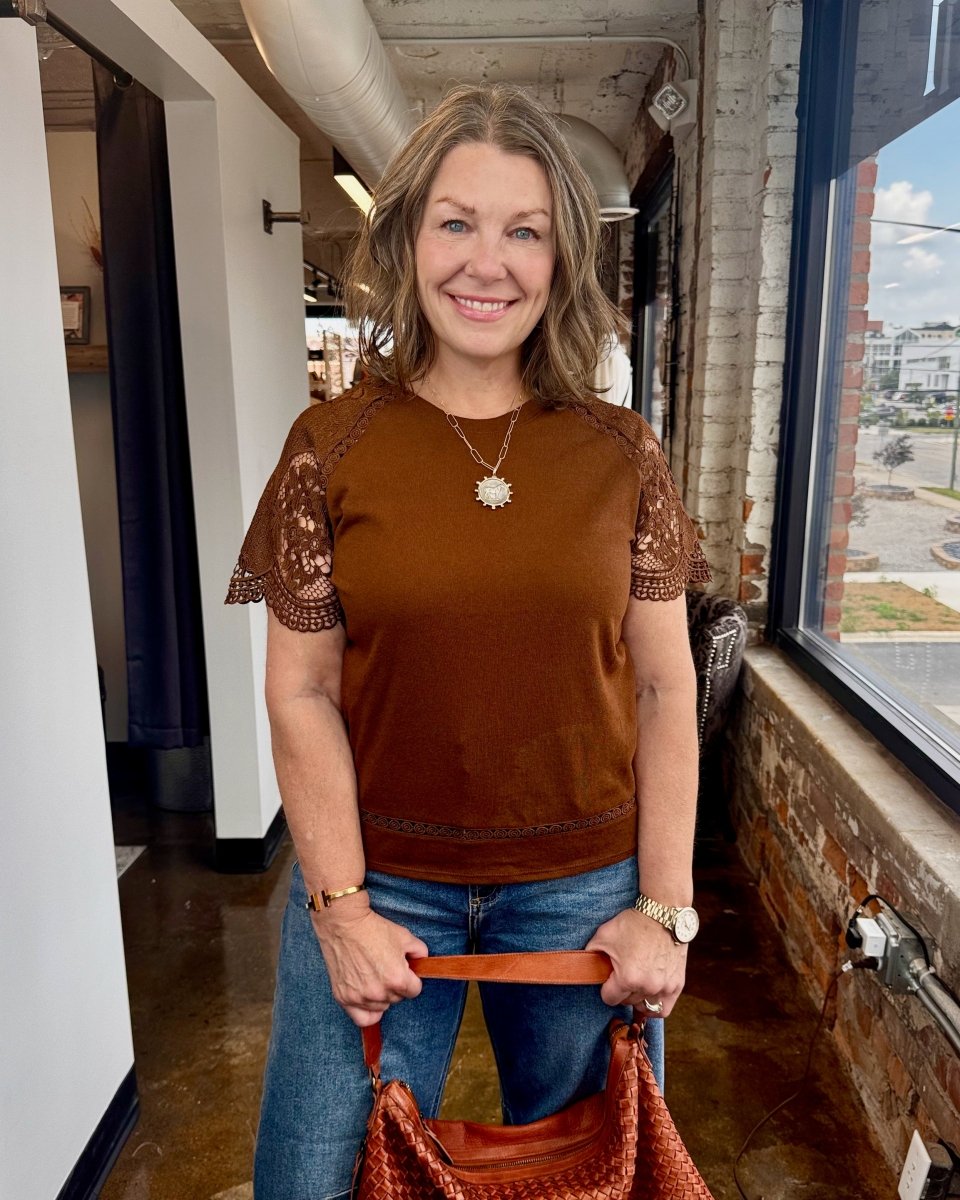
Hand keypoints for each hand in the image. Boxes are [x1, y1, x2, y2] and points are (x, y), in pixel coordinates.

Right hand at [311, 900, 427, 1026]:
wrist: (343, 924)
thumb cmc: (374, 929)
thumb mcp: (405, 936)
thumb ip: (420, 952)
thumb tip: (422, 963)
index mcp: (398, 979)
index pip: (414, 991)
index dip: (411, 979)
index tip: (404, 970)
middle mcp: (379, 992)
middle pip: (397, 999)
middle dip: (395, 986)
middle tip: (386, 968)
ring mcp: (360, 997)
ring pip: (381, 1007)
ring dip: (381, 996)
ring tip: (374, 976)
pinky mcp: (344, 998)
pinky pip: (362, 1018)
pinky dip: (367, 1010)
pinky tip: (367, 998)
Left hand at [585, 908, 686, 1016]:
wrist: (663, 913)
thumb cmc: (633, 923)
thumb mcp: (603, 935)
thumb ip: (591, 954)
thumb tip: (583, 967)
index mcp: (628, 978)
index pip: (609, 998)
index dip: (606, 988)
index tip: (608, 977)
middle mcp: (648, 987)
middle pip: (628, 1002)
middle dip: (622, 990)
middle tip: (622, 974)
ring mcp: (665, 987)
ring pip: (645, 1008)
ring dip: (638, 999)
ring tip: (636, 985)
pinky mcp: (677, 984)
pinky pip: (664, 1008)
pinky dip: (655, 1006)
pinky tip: (650, 996)